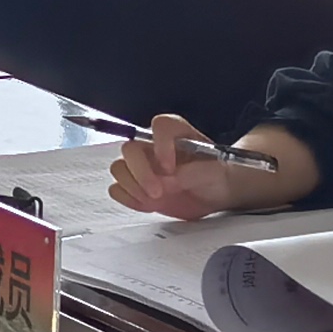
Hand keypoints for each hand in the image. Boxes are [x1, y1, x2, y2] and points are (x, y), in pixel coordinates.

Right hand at [106, 110, 248, 221]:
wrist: (215, 194)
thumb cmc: (216, 175)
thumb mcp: (215, 172)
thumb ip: (193, 173)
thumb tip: (168, 180)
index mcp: (175, 133)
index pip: (160, 125)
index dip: (161, 144)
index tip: (170, 168)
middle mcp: (152, 146)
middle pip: (130, 148)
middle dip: (141, 173)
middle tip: (158, 193)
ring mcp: (141, 165)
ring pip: (118, 168)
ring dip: (133, 187)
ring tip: (156, 201)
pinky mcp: (134, 185)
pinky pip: (116, 190)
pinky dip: (129, 199)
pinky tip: (149, 206)